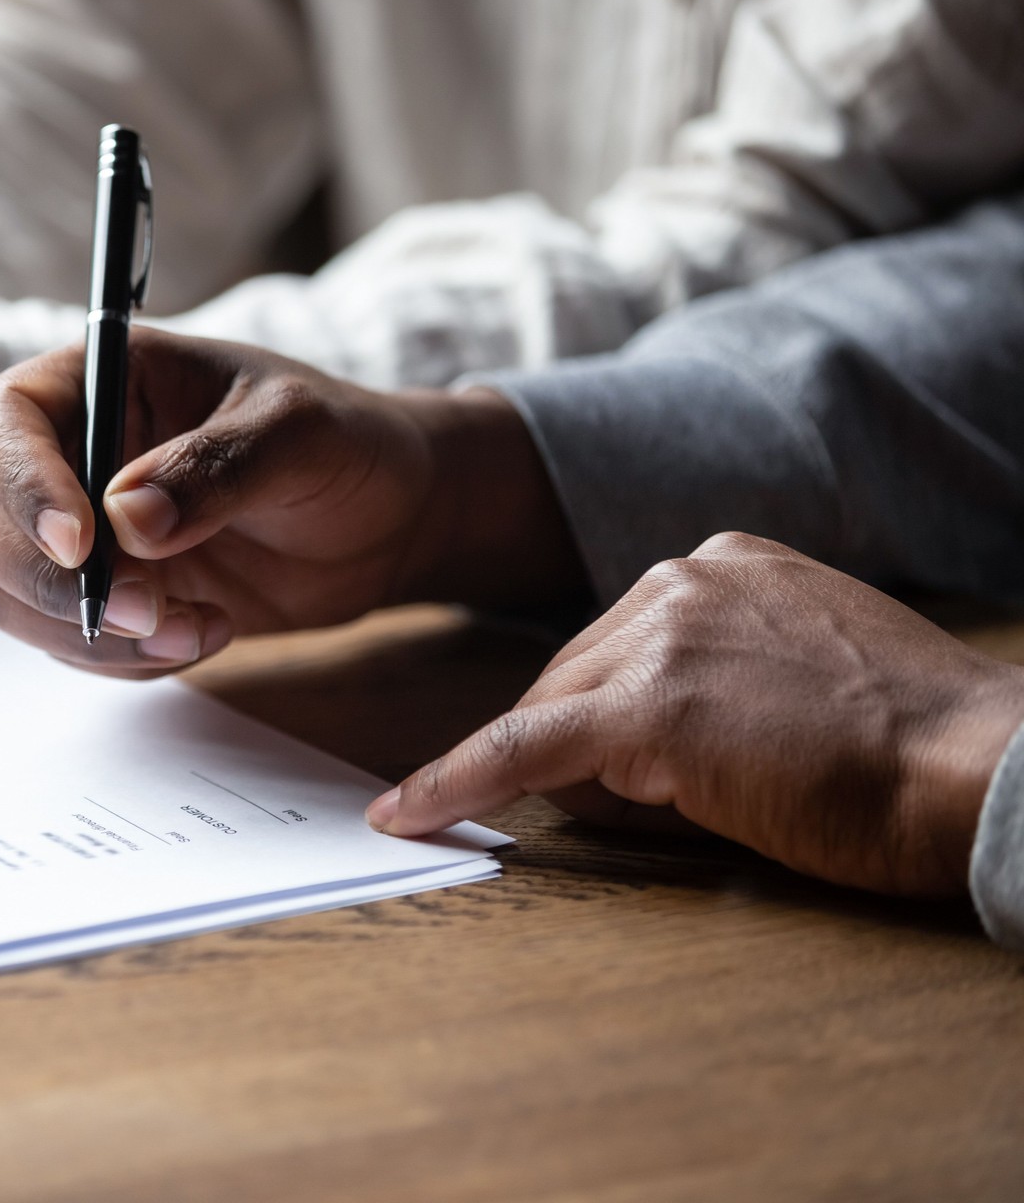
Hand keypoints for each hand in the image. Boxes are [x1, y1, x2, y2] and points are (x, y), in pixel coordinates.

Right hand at [0, 328, 585, 676]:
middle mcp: (70, 452)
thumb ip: (217, 467)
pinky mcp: (100, 596)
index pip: (3, 421)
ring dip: (87, 633)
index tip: (83, 543)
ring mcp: (77, 531)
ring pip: (6, 591)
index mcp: (102, 378)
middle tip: (144, 610)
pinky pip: (62, 642)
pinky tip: (207, 633)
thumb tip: (127, 519)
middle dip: (48, 579)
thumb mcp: (302, 435)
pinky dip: (122, 659)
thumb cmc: (347, 446)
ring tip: (198, 628)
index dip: (21, 483)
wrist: (387, 522)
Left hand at [373, 533, 1023, 895]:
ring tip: (699, 806)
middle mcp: (682, 576)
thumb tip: (612, 755)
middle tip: (672, 800)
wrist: (979, 771)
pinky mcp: (645, 707)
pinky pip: (520, 748)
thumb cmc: (911, 749)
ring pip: (554, 718)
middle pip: (568, 674)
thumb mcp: (801, 678)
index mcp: (723, 561)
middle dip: (585, 748)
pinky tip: (407, 812)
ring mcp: (660, 634)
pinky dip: (457, 781)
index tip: (578, 748)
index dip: (604, 714)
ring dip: (584, 778)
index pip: (614, 642)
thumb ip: (705, 682)